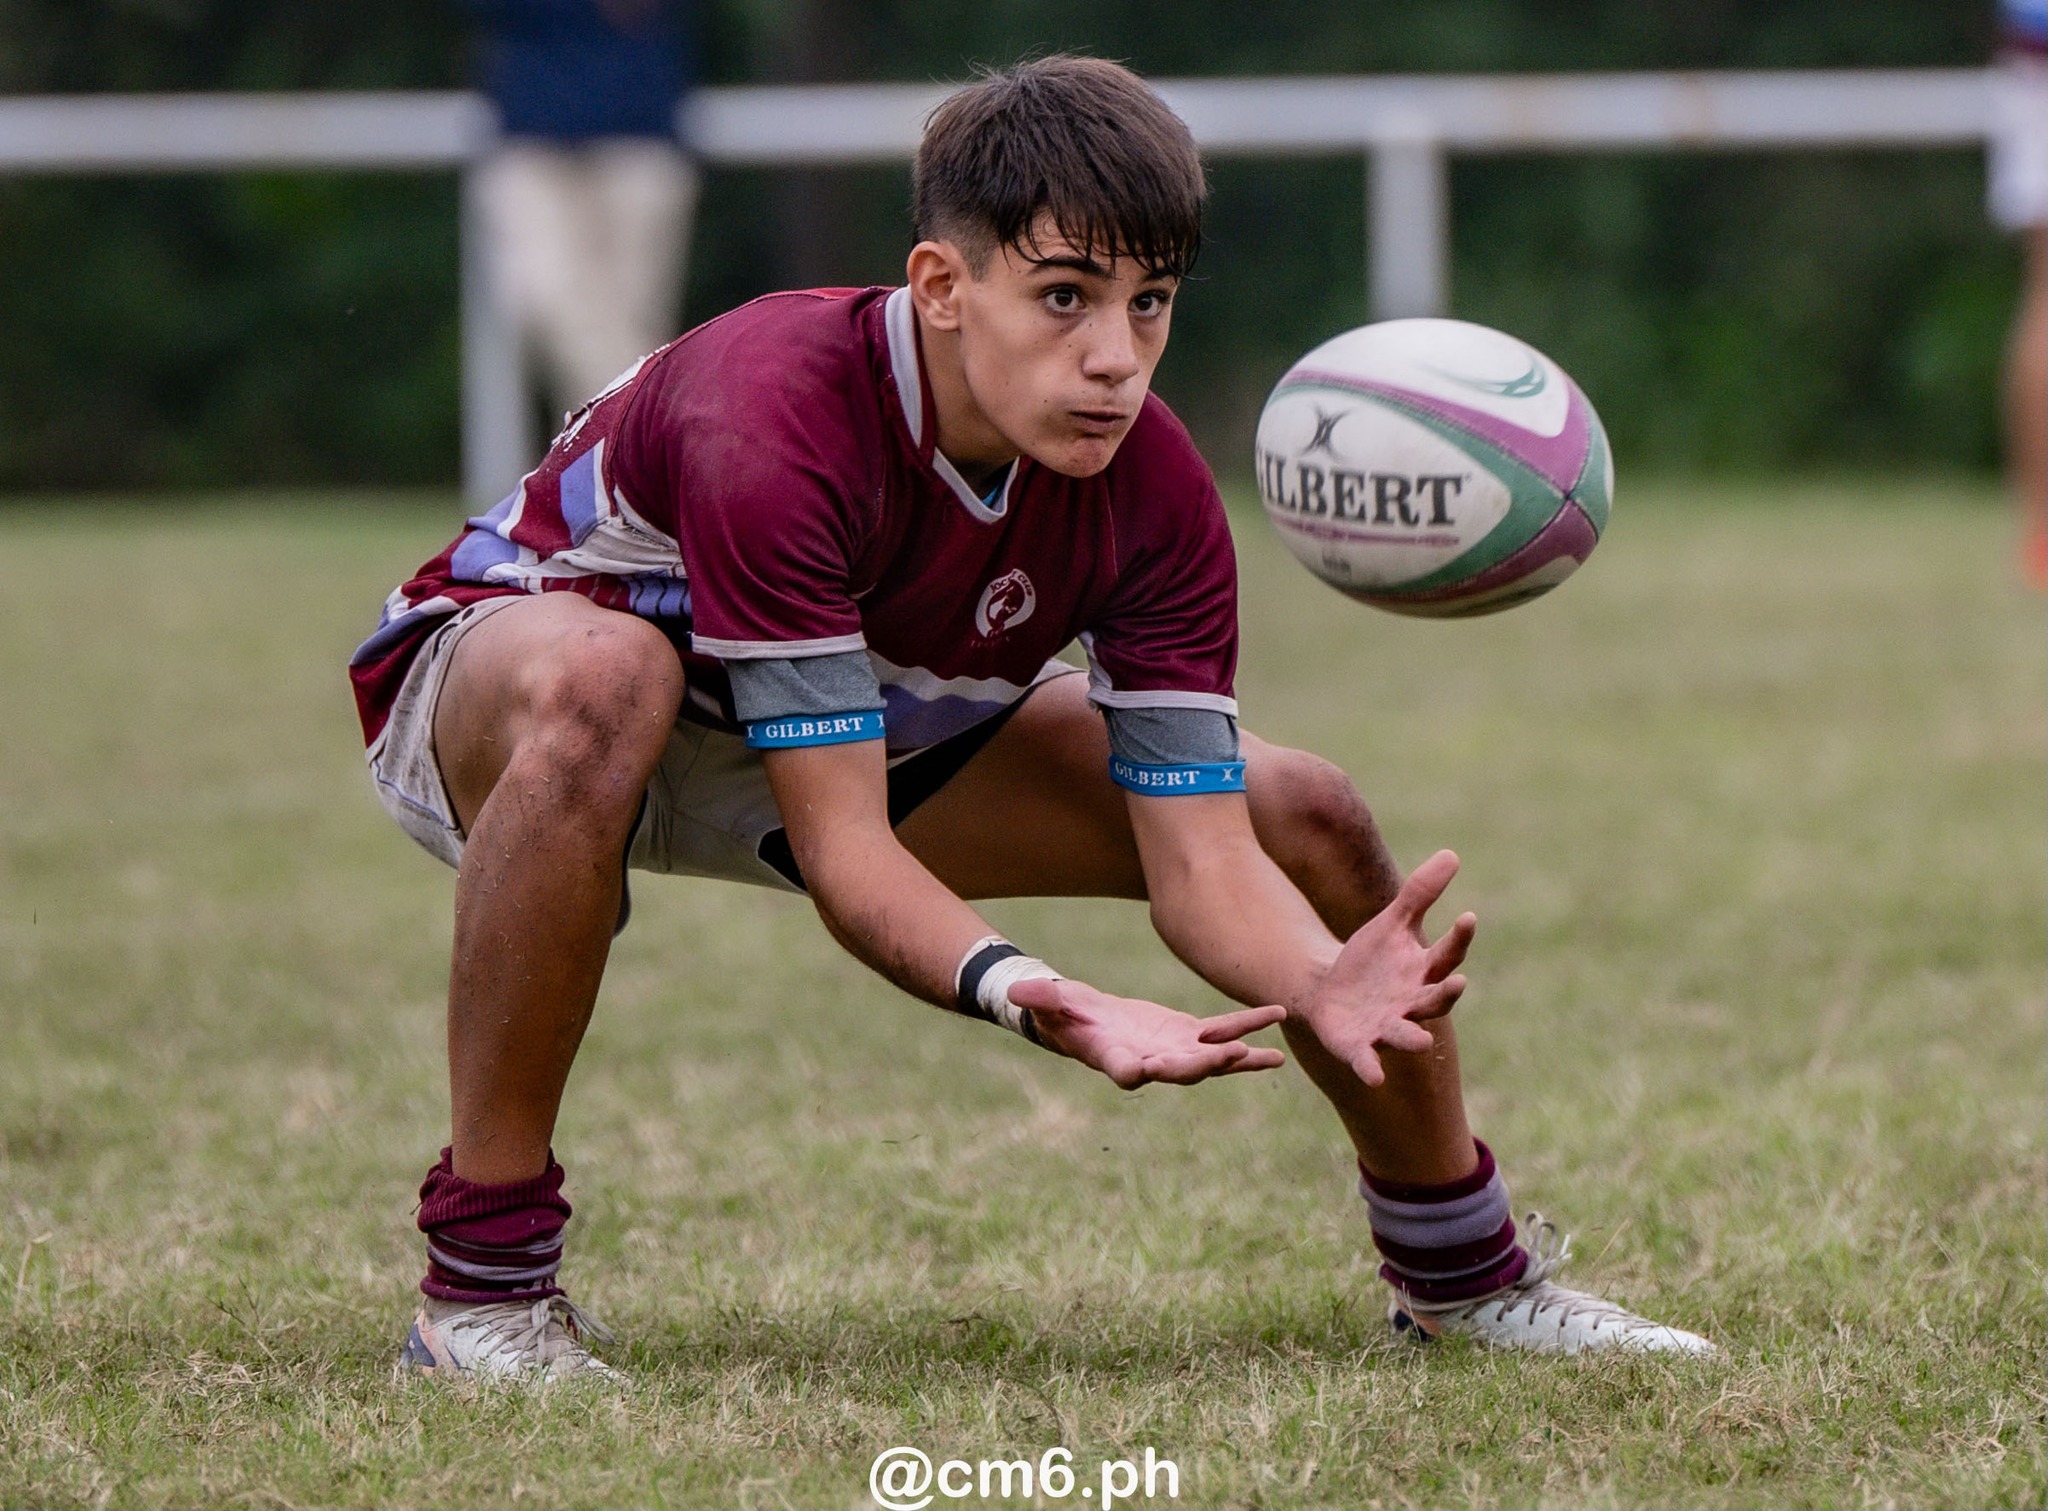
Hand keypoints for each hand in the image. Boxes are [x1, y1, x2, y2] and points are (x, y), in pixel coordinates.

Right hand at [1006, 977, 1286, 1089]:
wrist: (1083, 1018)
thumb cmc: (1060, 1012)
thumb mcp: (1049, 1002)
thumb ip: (1039, 998)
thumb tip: (1015, 991)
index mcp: (1113, 1059)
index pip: (1126, 1071)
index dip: (1137, 1071)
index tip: (1144, 1072)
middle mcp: (1149, 1063)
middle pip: (1179, 1070)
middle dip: (1206, 1065)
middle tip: (1231, 1057)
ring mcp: (1172, 1052)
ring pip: (1211, 1059)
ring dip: (1240, 1057)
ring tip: (1272, 1058)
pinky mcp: (1188, 1036)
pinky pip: (1222, 1034)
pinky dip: (1247, 1030)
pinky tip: (1274, 1023)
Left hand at [1296, 849, 1476, 1088]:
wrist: (1328, 990)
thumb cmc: (1369, 958)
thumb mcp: (1390, 922)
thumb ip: (1420, 893)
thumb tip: (1452, 854)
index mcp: (1421, 972)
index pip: (1447, 954)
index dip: (1458, 937)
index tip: (1467, 916)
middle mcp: (1410, 1003)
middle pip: (1435, 1000)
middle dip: (1446, 994)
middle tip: (1459, 982)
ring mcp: (1386, 1027)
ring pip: (1406, 1035)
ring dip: (1413, 1038)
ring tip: (1423, 1043)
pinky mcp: (1358, 1047)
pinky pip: (1367, 1061)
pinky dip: (1370, 1068)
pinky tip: (1374, 1077)